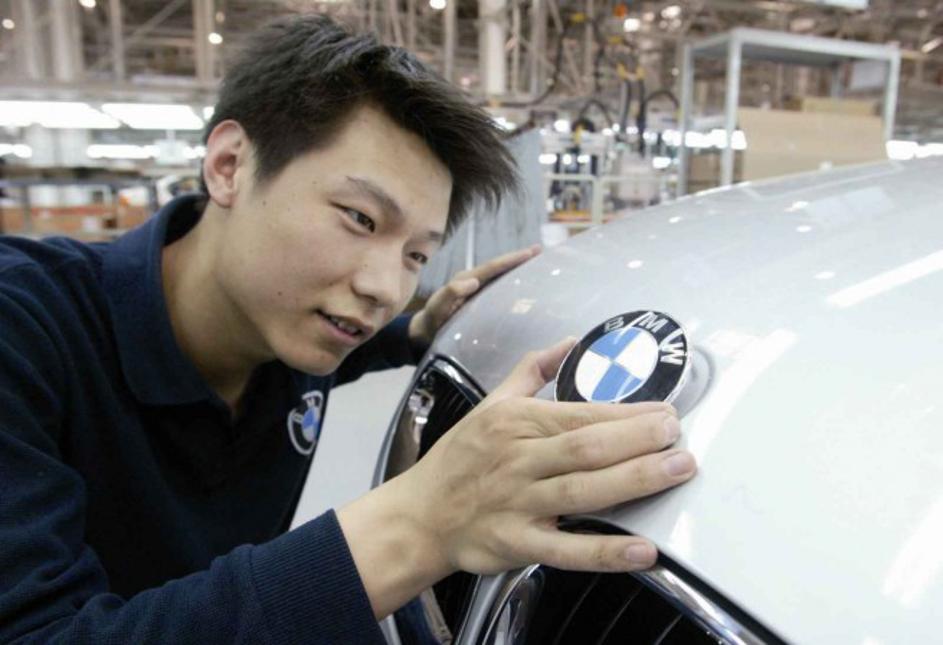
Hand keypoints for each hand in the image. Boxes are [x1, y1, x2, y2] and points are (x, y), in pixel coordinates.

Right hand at [403, 339, 695, 574]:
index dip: (627, 414)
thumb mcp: (489, 403)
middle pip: (586, 447)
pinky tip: (643, 549)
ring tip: (677, 470)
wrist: (420, 514)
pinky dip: (604, 550)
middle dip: (637, 439)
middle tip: (679, 435)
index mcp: (516, 422)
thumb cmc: (461, 458)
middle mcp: (519, 460)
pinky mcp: (517, 544)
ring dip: (633, 480)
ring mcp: (518, 504)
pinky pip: (566, 550)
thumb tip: (568, 343)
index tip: (666, 412)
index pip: (580, 414)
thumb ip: (530, 371)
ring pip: (582, 491)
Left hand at [408, 245, 540, 345]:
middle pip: (500, 267)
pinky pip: (499, 290)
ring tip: (538, 265)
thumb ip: (450, 293)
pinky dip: (513, 285)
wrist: (425, 333)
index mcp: (466, 280)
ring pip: (501, 277)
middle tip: (540, 251)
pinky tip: (526, 289)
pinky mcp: (480, 302)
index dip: (511, 259)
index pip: (492, 267)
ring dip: (518, 270)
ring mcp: (478, 292)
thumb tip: (473, 281)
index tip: (530, 253)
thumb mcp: (437, 308)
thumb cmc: (431, 320)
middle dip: (519, 259)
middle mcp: (474, 282)